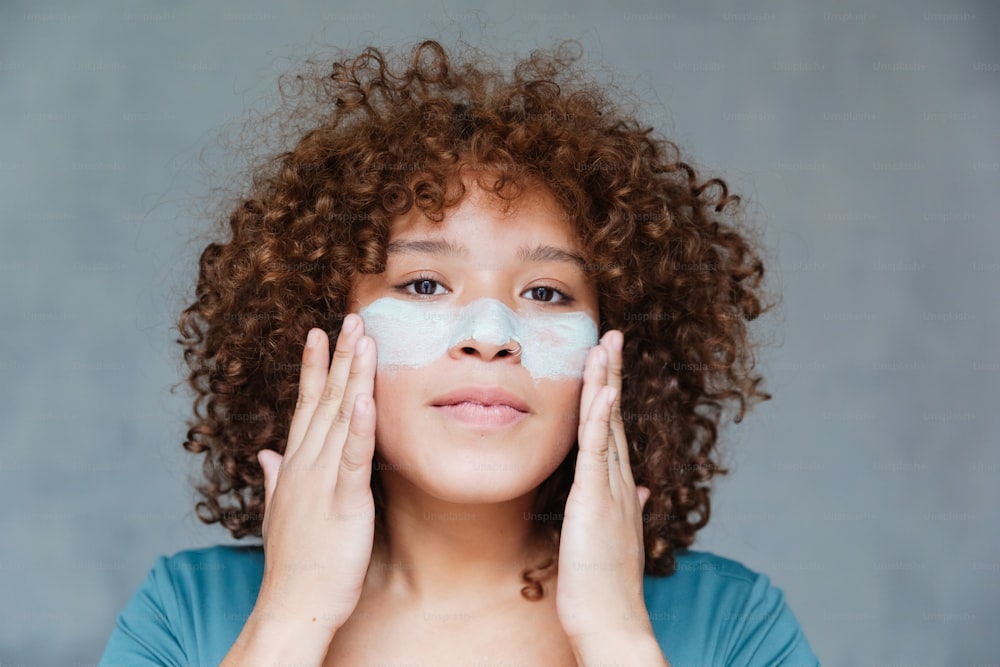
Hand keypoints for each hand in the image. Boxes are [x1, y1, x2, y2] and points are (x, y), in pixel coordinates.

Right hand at [254, 314, 376, 636]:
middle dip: (339, 357)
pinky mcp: (343, 502)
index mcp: (296, 465)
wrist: (293, 604)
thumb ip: (275, 478)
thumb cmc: (294, 563)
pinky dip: (359, 427)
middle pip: (324, 400)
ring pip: (339, 418)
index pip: (305, 405)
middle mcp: (306, 464)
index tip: (319, 333)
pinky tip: (364, 398)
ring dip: (352, 377)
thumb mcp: (280, 512)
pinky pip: (353, 459)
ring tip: (363, 340)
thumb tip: (266, 453)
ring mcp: (322, 481)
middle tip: (352, 318)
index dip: (313, 368)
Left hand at [556, 330, 657, 653]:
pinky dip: (600, 419)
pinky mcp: (595, 500)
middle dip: (612, 373)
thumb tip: (643, 489)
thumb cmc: (606, 585)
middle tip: (612, 334)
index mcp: (619, 488)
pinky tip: (603, 392)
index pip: (613, 430)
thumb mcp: (617, 538)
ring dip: (606, 382)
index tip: (608, 362)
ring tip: (606, 344)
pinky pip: (597, 452)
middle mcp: (619, 481)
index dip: (611, 394)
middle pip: (614, 416)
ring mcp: (610, 489)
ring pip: (606, 425)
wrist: (613, 620)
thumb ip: (629, 507)